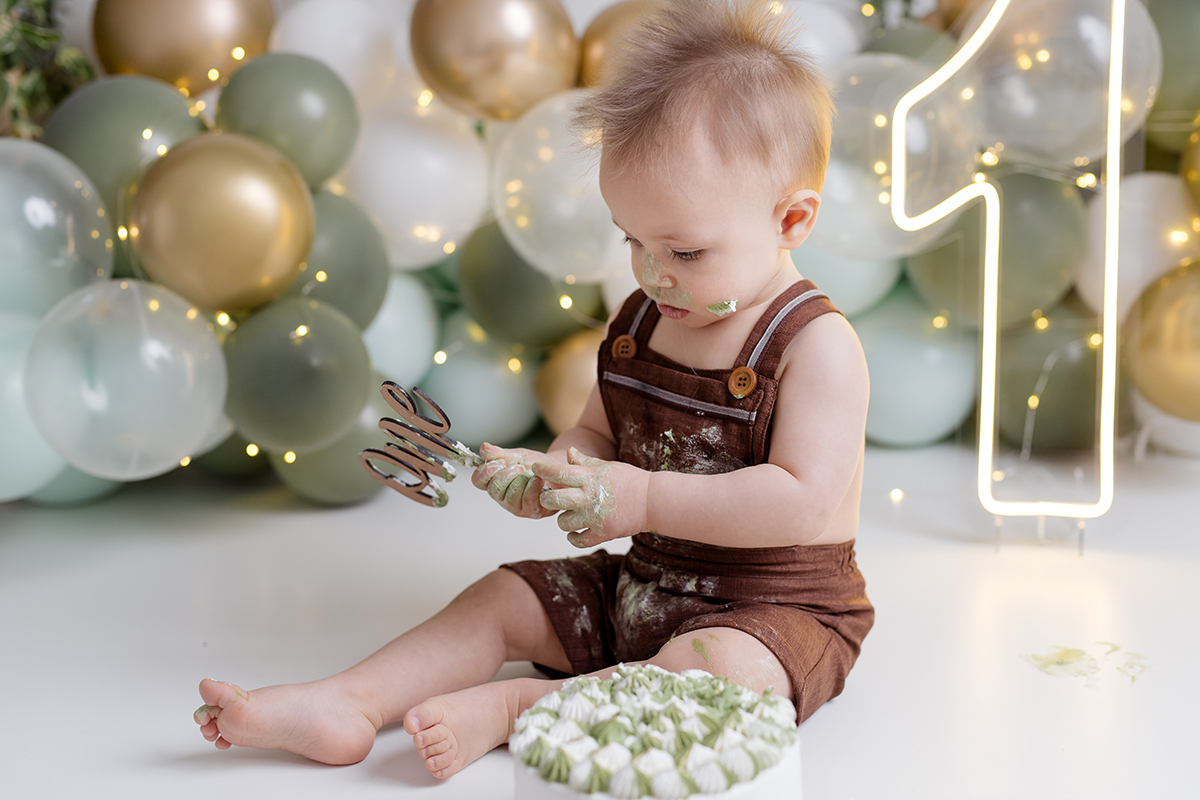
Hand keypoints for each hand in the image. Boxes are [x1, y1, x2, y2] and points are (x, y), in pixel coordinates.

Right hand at [471, 443, 552, 518]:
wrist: (557, 472)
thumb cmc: (535, 466)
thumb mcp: (516, 455)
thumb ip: (499, 453)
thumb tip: (484, 448)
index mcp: (494, 482)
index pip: (478, 481)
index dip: (485, 472)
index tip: (499, 462)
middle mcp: (502, 497)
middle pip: (494, 489)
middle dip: (506, 475)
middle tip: (518, 467)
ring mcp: (516, 506)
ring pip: (510, 496)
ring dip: (521, 480)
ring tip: (529, 472)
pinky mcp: (531, 511)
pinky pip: (527, 499)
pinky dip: (532, 486)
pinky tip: (538, 478)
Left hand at [532, 447, 649, 547]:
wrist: (653, 501)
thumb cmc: (630, 480)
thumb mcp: (607, 466)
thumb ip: (584, 461)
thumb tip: (569, 452)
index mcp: (590, 478)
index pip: (558, 473)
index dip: (543, 470)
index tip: (534, 469)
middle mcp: (589, 497)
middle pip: (553, 500)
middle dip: (547, 499)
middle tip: (550, 498)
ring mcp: (594, 517)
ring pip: (562, 523)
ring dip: (563, 520)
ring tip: (571, 515)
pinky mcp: (602, 533)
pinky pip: (577, 540)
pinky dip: (573, 537)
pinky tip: (576, 531)